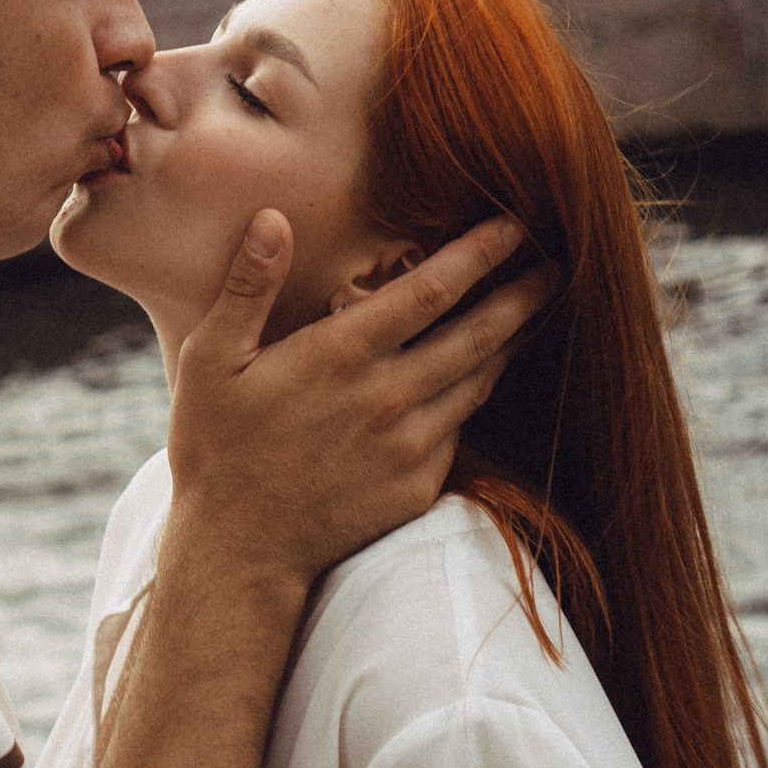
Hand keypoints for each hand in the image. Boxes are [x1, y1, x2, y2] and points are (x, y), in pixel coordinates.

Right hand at [163, 209, 554, 596]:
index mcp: (342, 355)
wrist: (240, 550)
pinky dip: (472, 398)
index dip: (479, 253)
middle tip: (557, 263)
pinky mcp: (418, 486)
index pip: (432, 289)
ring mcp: (410, 445)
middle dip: (523, 294)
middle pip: (479, 334)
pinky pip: (458, 430)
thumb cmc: (217, 448)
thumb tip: (273, 218)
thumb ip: (248, 287)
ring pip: (478, 382)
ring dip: (510, 343)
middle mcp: (389, 397)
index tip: (512, 224)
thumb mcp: (210, 360)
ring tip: (532, 312)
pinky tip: (478, 380)